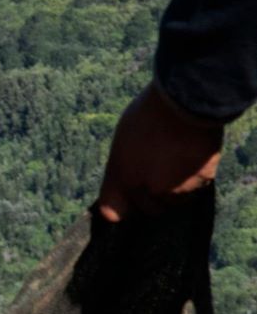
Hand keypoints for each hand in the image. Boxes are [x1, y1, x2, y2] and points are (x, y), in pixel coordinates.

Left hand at [93, 83, 224, 221]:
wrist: (186, 101)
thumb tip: (126, 180)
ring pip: (175, 202)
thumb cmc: (151, 113)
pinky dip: (195, 180)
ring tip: (179, 162)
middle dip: (154, 196)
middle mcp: (145, 189)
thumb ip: (123, 167)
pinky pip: (196, 190)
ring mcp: (174, 189)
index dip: (122, 208)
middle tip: (161, 172)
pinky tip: (192, 160)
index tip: (126, 204)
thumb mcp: (123, 140)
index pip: (113, 212)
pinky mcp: (200, 183)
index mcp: (120, 177)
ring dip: (178, 189)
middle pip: (150, 208)